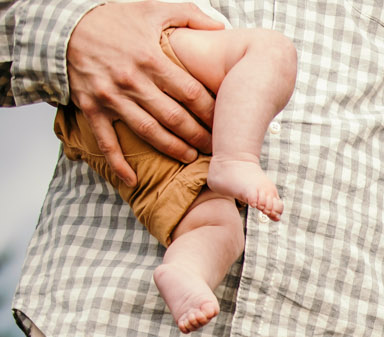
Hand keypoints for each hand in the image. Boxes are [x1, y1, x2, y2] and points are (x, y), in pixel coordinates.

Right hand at [66, 2, 223, 184]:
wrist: (63, 25)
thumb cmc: (112, 19)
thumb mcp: (151, 9)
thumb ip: (189, 15)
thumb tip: (221, 26)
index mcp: (150, 59)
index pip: (191, 93)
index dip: (212, 112)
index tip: (228, 123)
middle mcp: (132, 81)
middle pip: (174, 117)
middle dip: (198, 136)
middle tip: (216, 148)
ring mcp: (111, 97)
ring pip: (148, 131)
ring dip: (172, 148)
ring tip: (190, 157)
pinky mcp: (91, 107)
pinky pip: (106, 141)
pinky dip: (118, 163)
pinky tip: (132, 180)